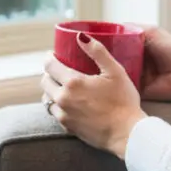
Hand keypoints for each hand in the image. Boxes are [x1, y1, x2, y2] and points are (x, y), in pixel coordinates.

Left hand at [41, 32, 146, 159]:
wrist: (126, 134)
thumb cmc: (123, 101)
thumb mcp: (115, 71)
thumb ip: (97, 52)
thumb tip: (81, 36)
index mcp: (73, 82)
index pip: (49, 66)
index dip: (49, 58)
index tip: (54, 55)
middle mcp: (63, 99)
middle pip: (44, 82)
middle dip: (50, 73)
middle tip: (60, 69)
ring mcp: (64, 115)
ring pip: (47, 99)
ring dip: (52, 90)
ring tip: (63, 86)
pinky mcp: (68, 128)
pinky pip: (55, 113)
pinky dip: (58, 106)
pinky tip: (70, 103)